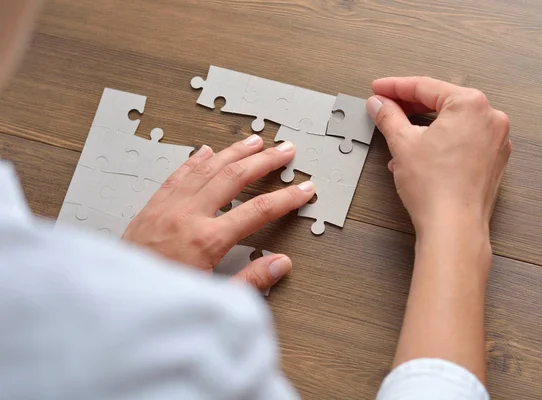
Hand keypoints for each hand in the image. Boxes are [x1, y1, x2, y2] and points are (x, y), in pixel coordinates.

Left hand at [122, 135, 314, 291]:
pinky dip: (194, 161)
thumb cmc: (161, 300)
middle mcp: (188, 216)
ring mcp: (168, 207)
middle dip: (265, 162)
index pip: (258, 212)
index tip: (304, 189)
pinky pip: (177, 175)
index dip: (286, 198)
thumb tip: (280, 264)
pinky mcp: (151, 207)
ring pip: (207, 169)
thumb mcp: (212, 299)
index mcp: (207, 241)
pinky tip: (206, 151)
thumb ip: (250, 282)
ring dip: (234, 152)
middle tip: (285, 151)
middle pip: (235, 178)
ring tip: (255, 142)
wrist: (112, 301)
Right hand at [366, 77, 510, 237]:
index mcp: (471, 105)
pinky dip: (440, 141)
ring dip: (423, 126)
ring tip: (398, 134)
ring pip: (452, 122)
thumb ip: (388, 116)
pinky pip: (462, 140)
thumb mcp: (402, 144)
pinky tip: (419, 152)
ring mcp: (495, 140)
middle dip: (409, 106)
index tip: (380, 90)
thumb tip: (380, 104)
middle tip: (386, 108)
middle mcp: (490, 118)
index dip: (395, 87)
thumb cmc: (436, 189)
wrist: (453, 226)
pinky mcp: (493, 160)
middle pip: (441, 102)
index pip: (425, 87)